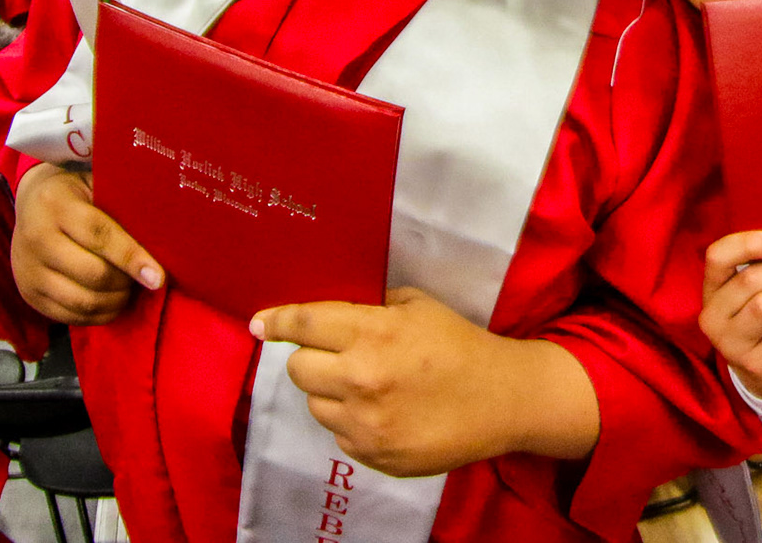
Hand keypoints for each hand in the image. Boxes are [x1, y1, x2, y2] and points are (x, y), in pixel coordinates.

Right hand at [11, 163, 162, 324]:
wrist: (31, 203)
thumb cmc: (79, 193)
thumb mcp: (97, 186)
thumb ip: (123, 207)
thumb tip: (165, 235)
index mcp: (57, 205)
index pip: (99, 236)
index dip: (132, 258)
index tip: (158, 277)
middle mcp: (35, 238)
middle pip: (93, 274)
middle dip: (126, 282)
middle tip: (144, 278)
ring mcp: (27, 270)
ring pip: (82, 301)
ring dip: (115, 302)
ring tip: (130, 290)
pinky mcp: (27, 294)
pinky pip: (69, 317)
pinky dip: (98, 315)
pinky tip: (112, 302)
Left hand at [254, 287, 599, 476]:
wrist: (502, 399)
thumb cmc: (460, 344)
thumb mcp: (419, 307)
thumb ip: (374, 308)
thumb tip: (332, 313)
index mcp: (373, 334)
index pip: (305, 325)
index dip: (277, 321)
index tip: (259, 324)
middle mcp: (361, 379)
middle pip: (299, 369)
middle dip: (313, 358)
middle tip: (339, 356)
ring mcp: (365, 423)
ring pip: (314, 405)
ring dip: (331, 393)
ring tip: (367, 387)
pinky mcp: (373, 455)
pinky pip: (339, 434)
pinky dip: (352, 421)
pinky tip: (384, 412)